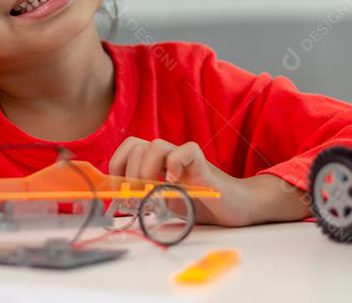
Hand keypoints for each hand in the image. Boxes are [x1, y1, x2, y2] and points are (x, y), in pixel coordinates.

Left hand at [107, 137, 253, 226]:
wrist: (235, 207)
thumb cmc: (199, 204)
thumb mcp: (164, 201)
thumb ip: (144, 196)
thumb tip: (119, 200)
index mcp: (156, 161)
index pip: (128, 148)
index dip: (116, 166)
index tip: (117, 192)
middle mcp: (168, 155)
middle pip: (136, 145)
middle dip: (129, 175)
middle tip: (136, 199)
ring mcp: (185, 158)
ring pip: (156, 145)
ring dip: (147, 170)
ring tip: (154, 192)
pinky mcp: (203, 164)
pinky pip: (186, 150)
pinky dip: (176, 165)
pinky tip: (176, 183)